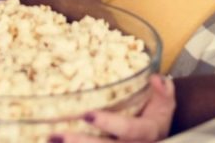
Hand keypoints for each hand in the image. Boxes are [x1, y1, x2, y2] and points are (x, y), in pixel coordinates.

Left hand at [55, 74, 174, 142]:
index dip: (109, 123)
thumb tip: (156, 79)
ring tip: (50, 139)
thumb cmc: (156, 119)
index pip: (129, 130)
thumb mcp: (166, 104)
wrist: (157, 140)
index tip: (87, 114)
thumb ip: (164, 91)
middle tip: (56, 135)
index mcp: (148, 133)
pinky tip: (48, 142)